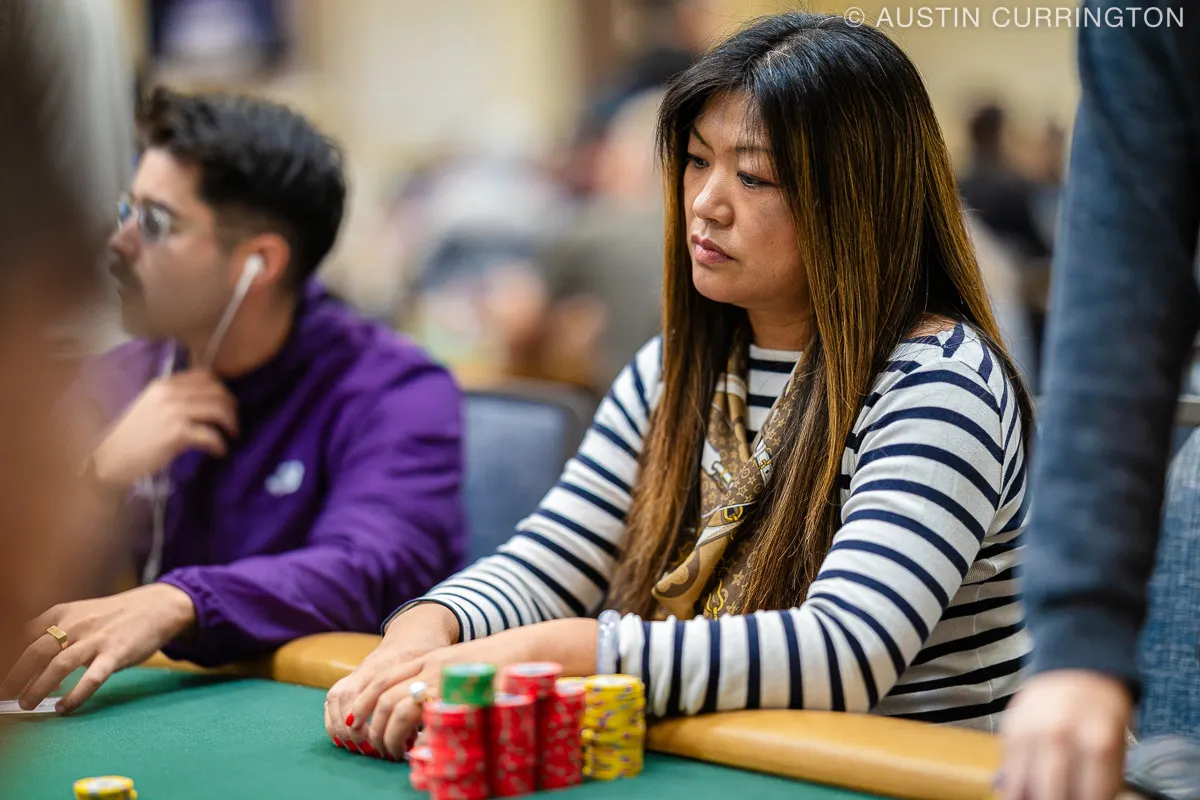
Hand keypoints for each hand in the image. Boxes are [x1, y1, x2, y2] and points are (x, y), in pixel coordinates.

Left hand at [0, 584, 196, 712]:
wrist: (158, 606)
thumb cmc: (115, 615)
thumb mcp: (80, 615)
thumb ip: (55, 635)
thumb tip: (27, 670)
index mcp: (62, 613)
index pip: (23, 635)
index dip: (8, 656)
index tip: (2, 676)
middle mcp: (76, 624)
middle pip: (35, 651)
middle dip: (15, 676)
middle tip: (5, 694)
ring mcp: (97, 639)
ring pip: (59, 665)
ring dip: (38, 688)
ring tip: (26, 704)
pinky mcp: (116, 654)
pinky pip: (92, 678)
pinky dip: (75, 696)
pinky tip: (64, 708)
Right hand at [92, 369, 237, 490]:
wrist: (110, 458)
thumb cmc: (131, 436)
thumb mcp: (151, 407)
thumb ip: (174, 399)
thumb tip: (203, 400)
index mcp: (164, 385)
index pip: (204, 375)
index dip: (221, 388)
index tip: (226, 402)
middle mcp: (170, 393)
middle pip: (216, 390)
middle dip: (231, 406)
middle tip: (233, 421)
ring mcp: (174, 412)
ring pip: (218, 409)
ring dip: (231, 423)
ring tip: (232, 435)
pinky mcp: (176, 433)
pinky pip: (210, 435)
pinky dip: (220, 444)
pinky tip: (220, 451)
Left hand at [326, 616, 596, 760]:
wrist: (529, 650)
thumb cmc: (497, 664)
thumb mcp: (460, 667)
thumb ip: (438, 682)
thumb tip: (418, 714)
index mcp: (428, 658)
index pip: (382, 676)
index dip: (362, 699)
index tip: (351, 720)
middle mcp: (430, 666)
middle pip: (384, 693)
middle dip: (370, 723)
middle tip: (370, 745)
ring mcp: (444, 679)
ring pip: (398, 706)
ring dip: (388, 734)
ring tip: (390, 752)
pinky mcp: (458, 693)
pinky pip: (425, 714)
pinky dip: (413, 734)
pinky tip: (414, 748)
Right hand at [999, 670, 1132, 799]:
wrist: (1077, 669)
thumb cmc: (1102, 712)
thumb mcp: (1116, 746)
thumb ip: (1103, 780)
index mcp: (1097, 743)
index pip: (1089, 796)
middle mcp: (1060, 737)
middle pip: (1052, 794)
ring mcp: (1031, 731)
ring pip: (1022, 784)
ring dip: (1028, 798)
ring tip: (1034, 799)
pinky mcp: (1010, 727)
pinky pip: (1008, 767)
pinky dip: (1013, 784)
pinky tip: (1023, 790)